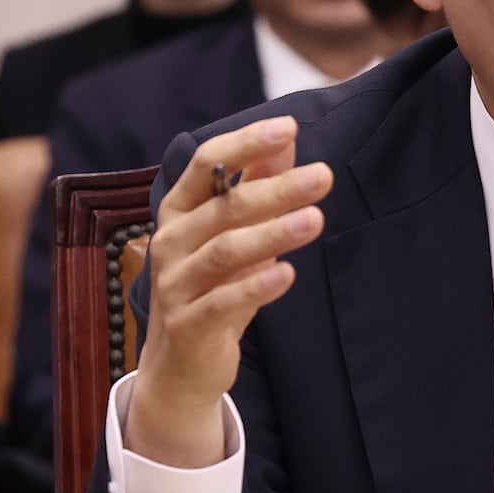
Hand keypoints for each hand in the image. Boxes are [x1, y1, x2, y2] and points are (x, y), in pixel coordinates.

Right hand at [126, 116, 333, 466]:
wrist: (180, 366)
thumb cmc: (213, 287)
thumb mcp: (234, 233)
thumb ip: (256, 185)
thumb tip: (288, 140)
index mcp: (179, 211)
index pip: (205, 163)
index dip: (245, 143)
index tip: (288, 126)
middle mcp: (170, 242)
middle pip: (224, 207)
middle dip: (277, 188)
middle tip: (323, 175)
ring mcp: (175, 285)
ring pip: (224, 251)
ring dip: (273, 233)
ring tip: (316, 220)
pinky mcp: (188, 325)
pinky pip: (223, 302)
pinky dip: (255, 286)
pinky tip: (287, 273)